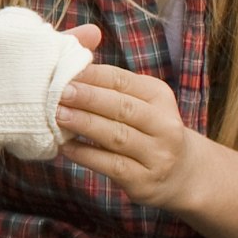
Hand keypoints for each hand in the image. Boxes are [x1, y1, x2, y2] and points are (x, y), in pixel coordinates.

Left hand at [53, 56, 195, 203]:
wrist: (182, 173)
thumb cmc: (146, 128)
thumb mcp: (139, 101)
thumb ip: (109, 83)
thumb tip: (73, 56)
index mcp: (159, 96)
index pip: (123, 80)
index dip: (92, 75)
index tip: (63, 69)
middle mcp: (164, 125)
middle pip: (123, 107)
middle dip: (88, 98)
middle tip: (58, 91)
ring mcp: (157, 155)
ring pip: (117, 136)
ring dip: (84, 124)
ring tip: (56, 114)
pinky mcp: (144, 181)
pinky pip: (112, 165)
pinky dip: (86, 155)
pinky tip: (65, 146)